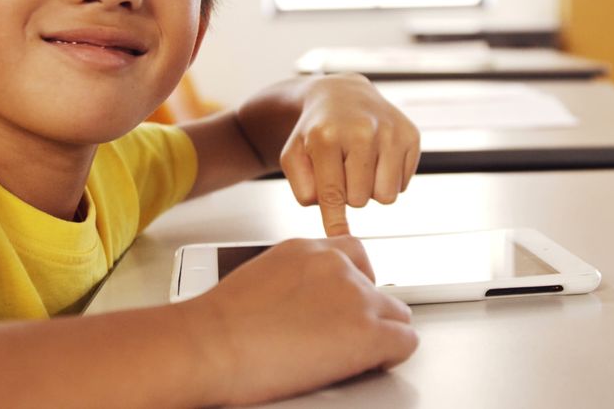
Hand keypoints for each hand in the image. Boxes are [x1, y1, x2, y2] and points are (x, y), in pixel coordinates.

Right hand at [185, 237, 418, 405]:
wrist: (208, 345)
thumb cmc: (218, 325)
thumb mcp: (259, 279)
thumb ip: (292, 282)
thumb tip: (302, 305)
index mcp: (307, 250)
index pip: (352, 255)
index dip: (353, 284)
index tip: (343, 305)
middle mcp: (336, 266)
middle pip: (378, 287)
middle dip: (366, 312)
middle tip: (343, 337)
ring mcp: (356, 297)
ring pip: (396, 315)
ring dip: (380, 334)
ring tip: (353, 355)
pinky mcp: (368, 333)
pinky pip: (405, 341)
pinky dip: (392, 355)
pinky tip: (369, 364)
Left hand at [279, 74, 420, 235]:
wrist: (343, 95)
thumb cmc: (316, 132)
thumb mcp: (294, 155)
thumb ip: (303, 188)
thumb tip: (332, 216)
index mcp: (328, 136)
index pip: (333, 193)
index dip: (335, 220)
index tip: (338, 238)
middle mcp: (363, 131)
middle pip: (361, 199)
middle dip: (350, 195)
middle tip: (343, 173)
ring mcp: (391, 131)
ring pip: (386, 196)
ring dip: (372, 191)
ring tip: (360, 169)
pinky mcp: (411, 135)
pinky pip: (403, 184)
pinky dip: (389, 180)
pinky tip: (377, 160)